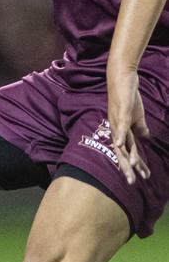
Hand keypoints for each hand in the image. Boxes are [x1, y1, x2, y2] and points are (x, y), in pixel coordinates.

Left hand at [106, 66, 150, 184]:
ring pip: (122, 142)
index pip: (129, 152)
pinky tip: (119, 144)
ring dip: (127, 155)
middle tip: (132, 182)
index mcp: (122, 131)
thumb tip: (145, 137)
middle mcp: (116, 129)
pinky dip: (120, 135)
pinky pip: (120, 125)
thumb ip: (140, 128)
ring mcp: (117, 121)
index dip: (136, 165)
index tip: (144, 177)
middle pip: (121, 152)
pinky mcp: (120, 111)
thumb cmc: (128, 98)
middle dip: (127, 167)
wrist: (122, 79)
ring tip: (132, 167)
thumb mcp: (136, 116)